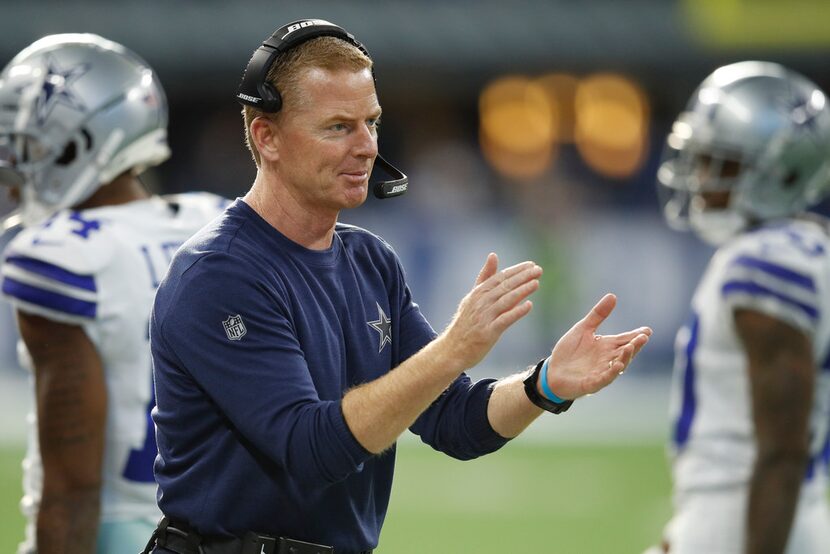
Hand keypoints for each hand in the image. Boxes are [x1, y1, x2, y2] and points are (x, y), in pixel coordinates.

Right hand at [443, 253, 541, 369]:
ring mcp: (484, 317)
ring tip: (536, 283)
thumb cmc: (465, 323)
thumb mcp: (473, 296)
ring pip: (506, 300)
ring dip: (522, 291)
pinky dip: (517, 312)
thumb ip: (485, 277)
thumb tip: (494, 255)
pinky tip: (529, 305)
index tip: (531, 265)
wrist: (452, 349)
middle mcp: (480, 302)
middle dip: (522, 277)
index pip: (500, 278)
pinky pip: (504, 320)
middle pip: (504, 286)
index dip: (516, 270)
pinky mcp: (487, 332)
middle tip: (539, 270)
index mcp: (478, 293)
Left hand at [543, 293, 650, 399]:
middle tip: (644, 337)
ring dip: (625, 357)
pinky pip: (604, 379)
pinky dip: (611, 373)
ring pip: (618, 366)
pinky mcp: (591, 383)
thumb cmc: (569, 352)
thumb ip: (598, 315)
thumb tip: (613, 296)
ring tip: (630, 347)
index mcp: (606, 346)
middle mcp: (607, 359)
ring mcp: (600, 372)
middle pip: (625, 352)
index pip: (625, 340)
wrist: (552, 372)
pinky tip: (617, 366)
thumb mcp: (583, 329)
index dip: (636, 336)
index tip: (647, 330)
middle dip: (635, 345)